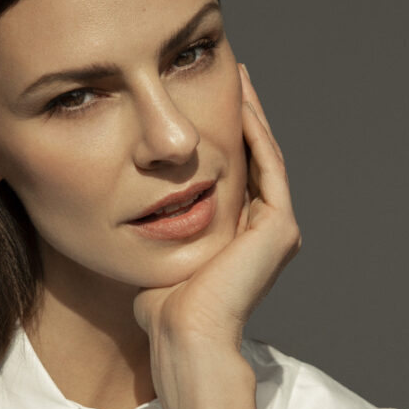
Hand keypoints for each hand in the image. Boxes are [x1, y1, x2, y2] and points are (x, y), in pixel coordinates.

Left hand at [133, 63, 301, 353]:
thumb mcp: (159, 254)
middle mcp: (265, 233)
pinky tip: (241, 103)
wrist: (182, 333)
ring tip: (238, 77)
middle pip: (254, 160)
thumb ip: (158, 229)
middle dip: (241, 117)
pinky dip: (256, 134)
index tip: (202, 103)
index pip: (234, 175)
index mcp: (241, 239)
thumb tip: (128, 210)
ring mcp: (277, 230)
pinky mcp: (279, 228)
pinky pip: (268, 167)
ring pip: (265, 157)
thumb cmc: (161, 306)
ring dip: (252, 115)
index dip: (221, 137)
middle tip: (230, 75)